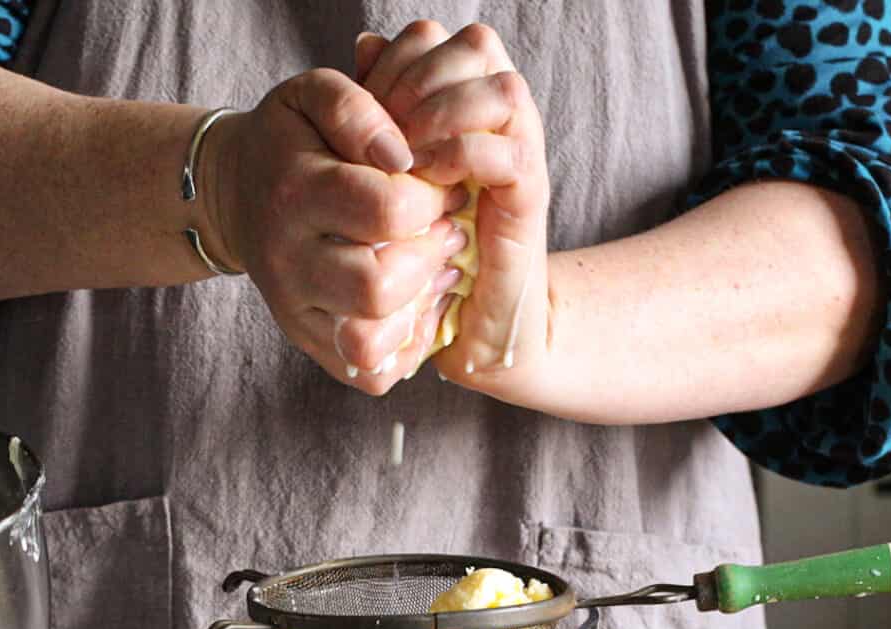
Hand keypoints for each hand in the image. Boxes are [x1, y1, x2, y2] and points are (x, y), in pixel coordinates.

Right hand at [201, 68, 467, 393]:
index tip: (437, 187)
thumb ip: (358, 107)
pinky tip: (416, 302)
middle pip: (377, 289)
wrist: (240, 194)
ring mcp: (297, 313)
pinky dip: (407, 346)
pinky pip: (372, 373)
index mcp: (294, 194)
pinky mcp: (312, 344)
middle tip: (444, 231)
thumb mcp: (313, 97)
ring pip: (370, 344)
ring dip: (419, 308)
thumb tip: (401, 155)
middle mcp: (289, 262)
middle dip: (428, 258)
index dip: (430, 198)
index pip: (386, 211)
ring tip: (434, 269)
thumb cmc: (293, 144)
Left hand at [357, 21, 551, 386]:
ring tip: (405, 150)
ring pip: (501, 86)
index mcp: (464, 112)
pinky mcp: (527, 201)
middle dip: (420, 75)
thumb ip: (382, 116)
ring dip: (444, 109)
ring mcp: (518, 159)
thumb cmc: (424, 261)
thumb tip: (365, 46)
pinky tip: (425, 181)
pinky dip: (462, 155)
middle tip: (384, 123)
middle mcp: (498, 126)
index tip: (363, 100)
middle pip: (477, 45)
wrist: (474, 330)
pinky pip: (506, 150)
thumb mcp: (388, 182)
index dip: (400, 55)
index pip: (439, 38)